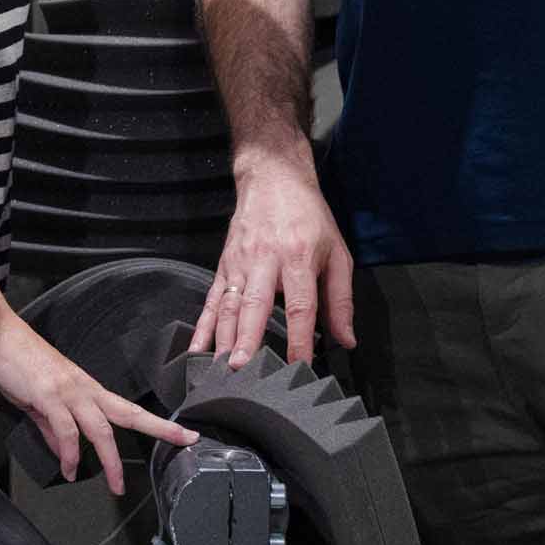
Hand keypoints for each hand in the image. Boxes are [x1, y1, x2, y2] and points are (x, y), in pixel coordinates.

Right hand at [0, 313, 197, 493]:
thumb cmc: (15, 360)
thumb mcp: (38, 400)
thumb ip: (52, 427)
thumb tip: (63, 451)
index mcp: (85, 388)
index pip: (127, 408)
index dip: (156, 422)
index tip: (181, 432)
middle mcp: (84, 388)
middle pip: (128, 413)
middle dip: (159, 428)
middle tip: (184, 441)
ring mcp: (68, 390)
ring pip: (101, 428)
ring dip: (111, 460)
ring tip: (116, 485)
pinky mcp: (48, 394)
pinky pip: (65, 430)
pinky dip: (69, 454)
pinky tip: (69, 469)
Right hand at [190, 155, 354, 368]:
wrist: (273, 177)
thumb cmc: (309, 216)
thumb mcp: (337, 253)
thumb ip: (341, 300)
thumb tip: (346, 340)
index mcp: (298, 258)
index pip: (300, 306)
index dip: (300, 340)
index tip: (299, 367)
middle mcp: (265, 260)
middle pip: (255, 305)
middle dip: (247, 338)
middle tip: (241, 367)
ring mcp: (239, 262)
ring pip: (229, 304)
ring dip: (223, 337)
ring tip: (220, 366)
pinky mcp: (224, 263)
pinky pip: (212, 298)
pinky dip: (203, 324)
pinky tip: (198, 347)